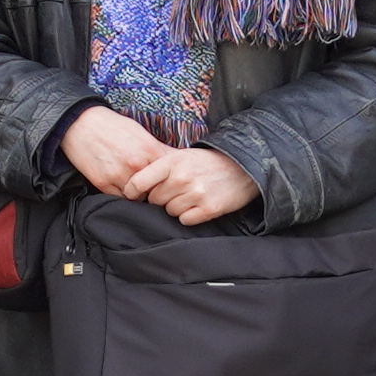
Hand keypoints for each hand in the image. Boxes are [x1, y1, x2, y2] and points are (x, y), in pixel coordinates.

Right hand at [60, 104, 173, 194]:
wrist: (80, 123)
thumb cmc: (112, 127)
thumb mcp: (141, 133)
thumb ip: (159, 150)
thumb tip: (178, 163)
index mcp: (150, 150)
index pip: (170, 176)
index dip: (169, 181)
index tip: (166, 182)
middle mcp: (137, 164)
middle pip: (156, 190)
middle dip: (154, 189)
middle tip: (149, 185)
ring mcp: (119, 175)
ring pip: (137, 197)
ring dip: (137, 194)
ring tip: (132, 183)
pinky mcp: (103, 184)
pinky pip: (120, 199)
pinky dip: (121, 194)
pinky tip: (118, 182)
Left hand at [136, 143, 257, 224]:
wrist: (243, 166)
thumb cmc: (207, 162)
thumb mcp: (182, 155)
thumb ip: (159, 167)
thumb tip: (134, 185)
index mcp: (172, 162)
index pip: (139, 182)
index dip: (132, 191)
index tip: (133, 194)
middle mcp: (182, 178)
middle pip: (154, 199)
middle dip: (160, 198)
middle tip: (174, 191)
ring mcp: (196, 194)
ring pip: (169, 211)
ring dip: (176, 207)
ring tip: (189, 196)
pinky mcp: (209, 209)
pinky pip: (185, 220)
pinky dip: (188, 216)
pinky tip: (197, 205)